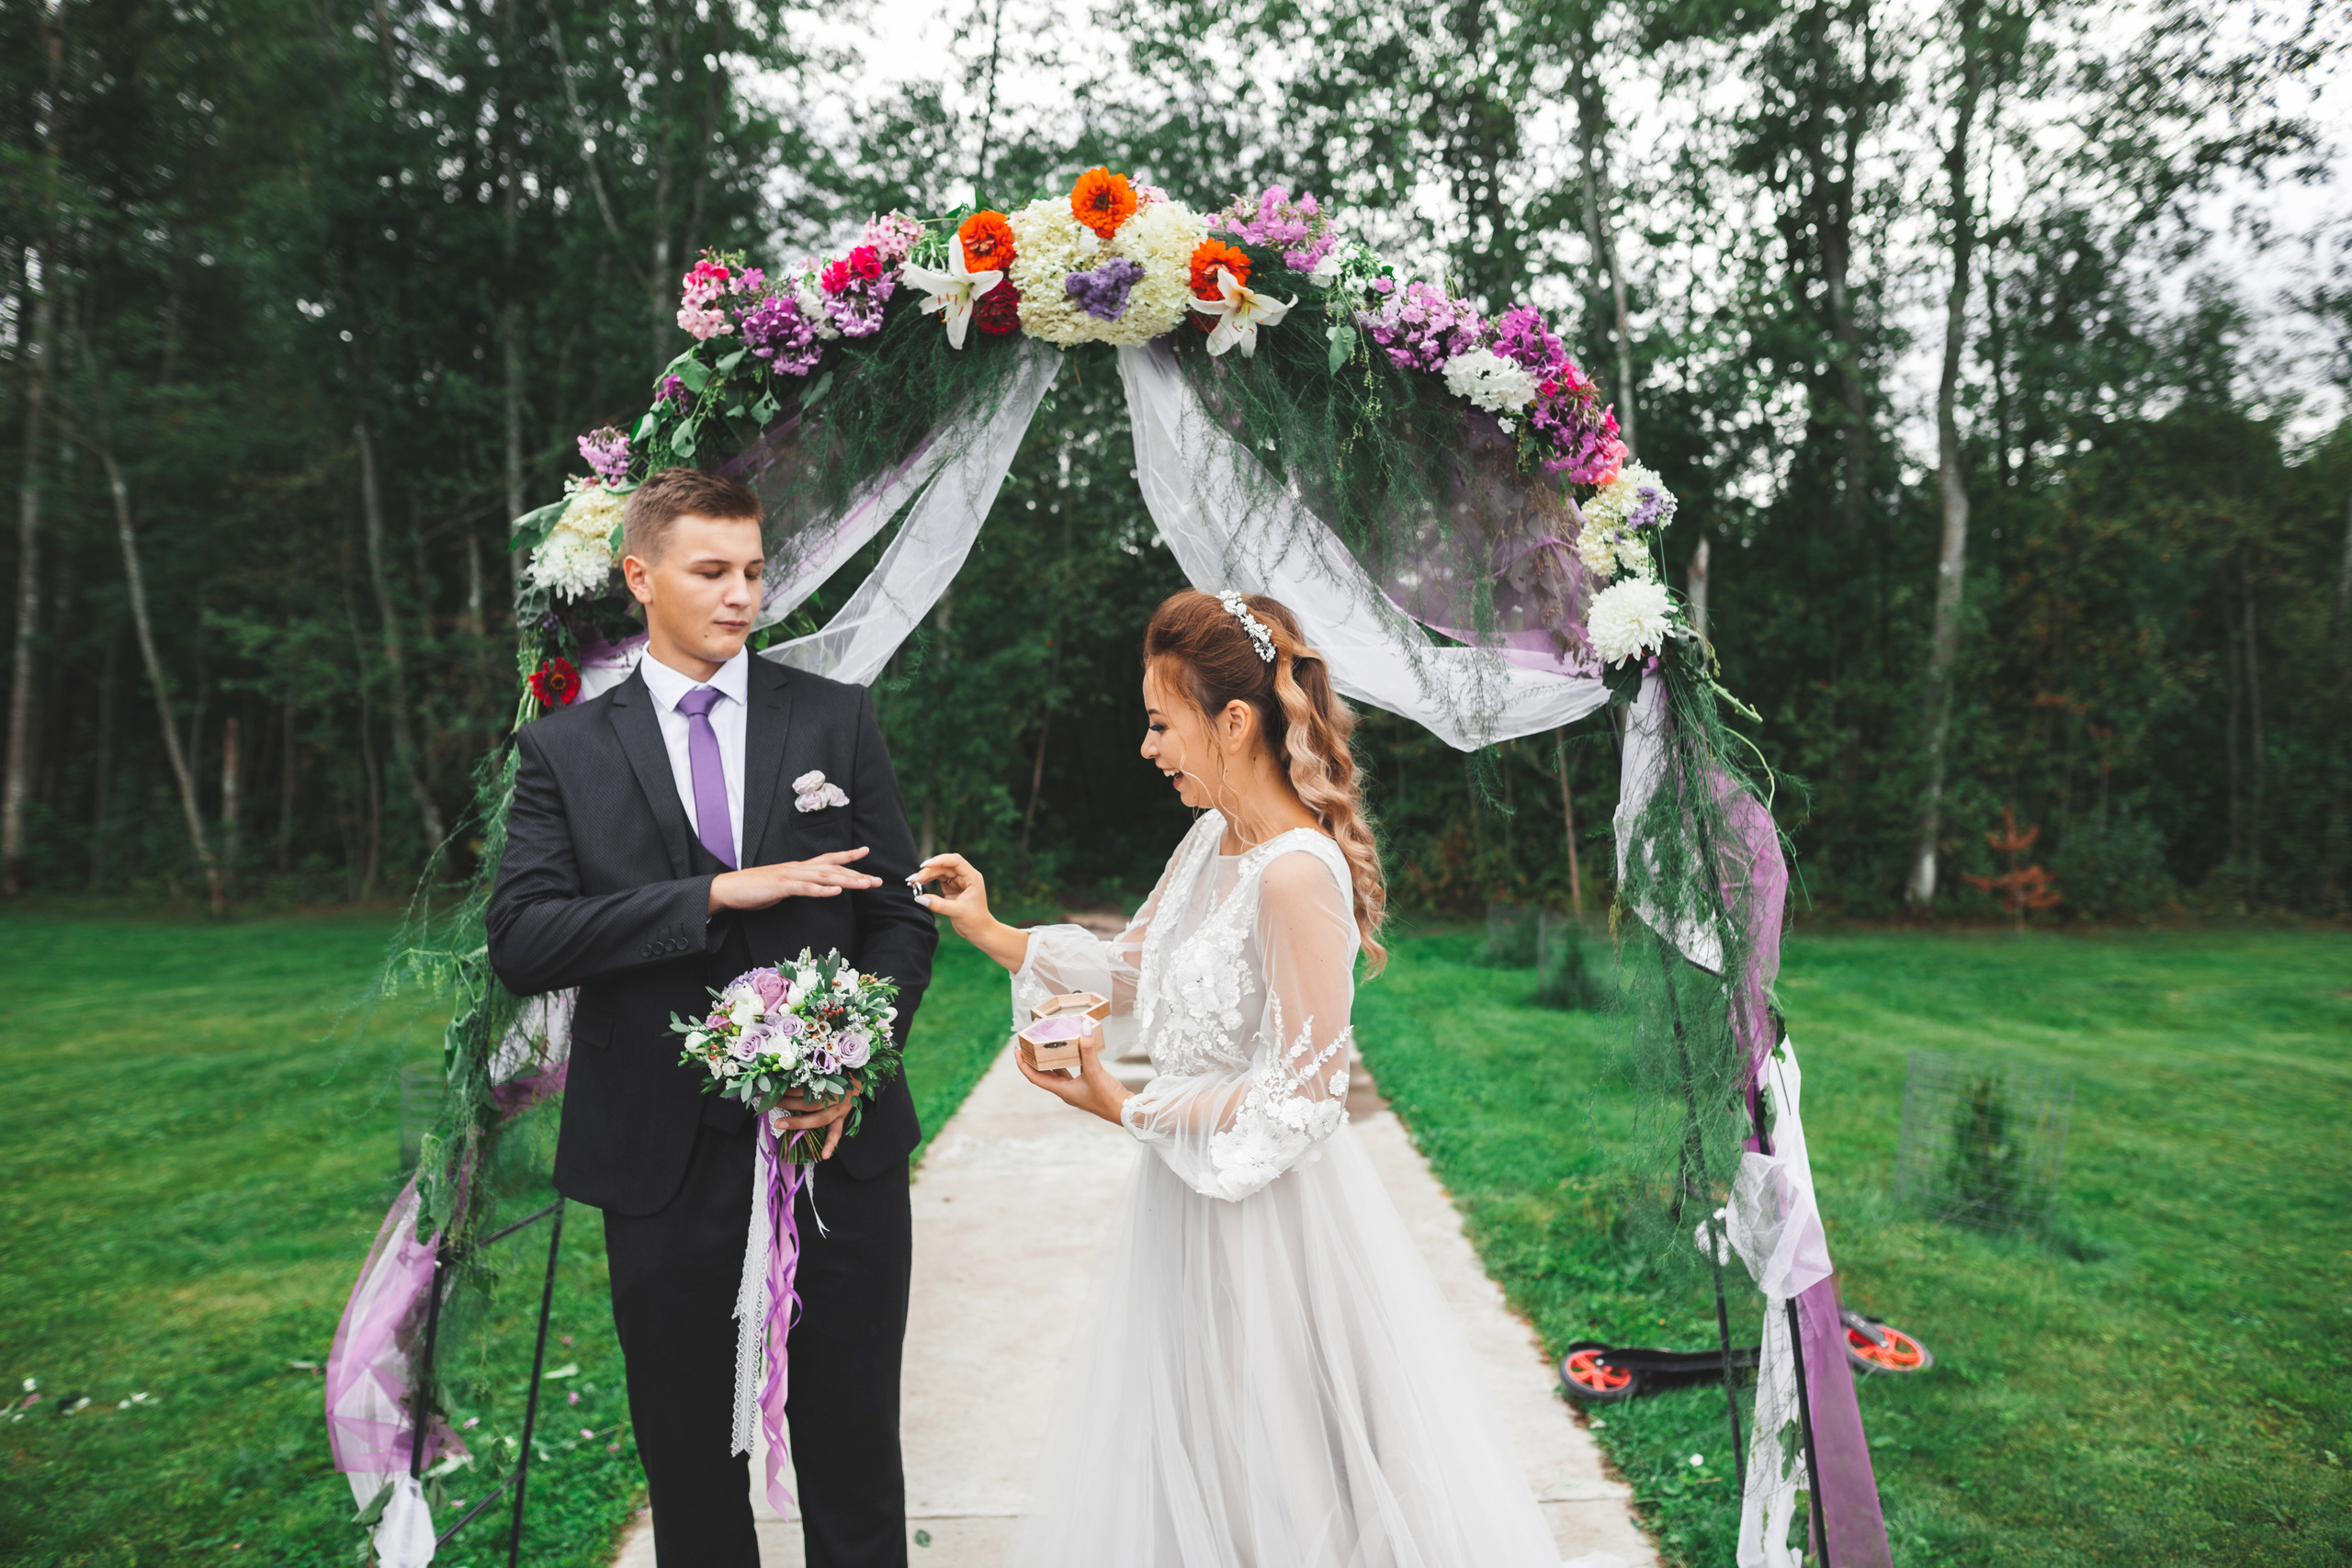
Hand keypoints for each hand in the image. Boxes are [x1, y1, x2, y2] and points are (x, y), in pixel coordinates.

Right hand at [711, 847, 880, 914]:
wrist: (728, 889)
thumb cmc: (754, 889)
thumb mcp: (781, 886)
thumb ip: (797, 885)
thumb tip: (809, 888)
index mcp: (798, 868)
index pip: (828, 859)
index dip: (847, 855)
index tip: (865, 851)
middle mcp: (798, 868)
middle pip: (833, 869)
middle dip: (857, 874)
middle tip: (877, 881)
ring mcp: (790, 876)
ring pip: (824, 877)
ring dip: (847, 881)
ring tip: (865, 885)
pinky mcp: (781, 886)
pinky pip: (805, 889)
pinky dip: (822, 891)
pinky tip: (836, 893)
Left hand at [768, 1075, 863, 1160]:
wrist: (862, 1074)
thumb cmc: (841, 1069)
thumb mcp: (827, 1066)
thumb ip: (811, 1071)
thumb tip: (786, 1073)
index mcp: (831, 1081)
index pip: (806, 1084)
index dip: (789, 1086)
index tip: (774, 1085)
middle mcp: (835, 1096)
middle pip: (809, 1102)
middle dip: (788, 1102)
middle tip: (771, 1102)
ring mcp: (839, 1109)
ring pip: (819, 1118)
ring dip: (798, 1122)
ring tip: (779, 1124)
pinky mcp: (842, 1117)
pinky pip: (836, 1132)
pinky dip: (830, 1144)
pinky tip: (823, 1155)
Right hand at [911, 853, 1030, 971]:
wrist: (979, 932)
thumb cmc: (975, 921)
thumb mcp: (957, 912)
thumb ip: (938, 904)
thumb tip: (919, 898)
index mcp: (972, 877)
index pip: (956, 862)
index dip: (941, 860)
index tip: (926, 865)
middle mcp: (965, 876)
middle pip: (944, 866)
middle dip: (929, 871)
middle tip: (914, 879)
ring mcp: (957, 881)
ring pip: (939, 872)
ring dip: (926, 875)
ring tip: (912, 882)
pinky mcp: (951, 888)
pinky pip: (937, 880)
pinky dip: (927, 881)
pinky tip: (918, 884)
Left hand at [1012, 1026, 1130, 1127]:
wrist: (1123, 1111)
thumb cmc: (1107, 1097)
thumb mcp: (1095, 1071)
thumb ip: (1088, 1049)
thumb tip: (1084, 1027)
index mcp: (1062, 1090)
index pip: (1035, 1078)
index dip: (1023, 1065)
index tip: (1017, 1051)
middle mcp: (1065, 1091)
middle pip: (1044, 1074)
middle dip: (1035, 1060)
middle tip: (1029, 1044)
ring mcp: (1075, 1090)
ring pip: (1058, 1073)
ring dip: (1050, 1060)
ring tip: (1046, 1045)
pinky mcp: (1085, 1087)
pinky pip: (1071, 1072)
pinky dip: (1067, 1061)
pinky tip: (1071, 1051)